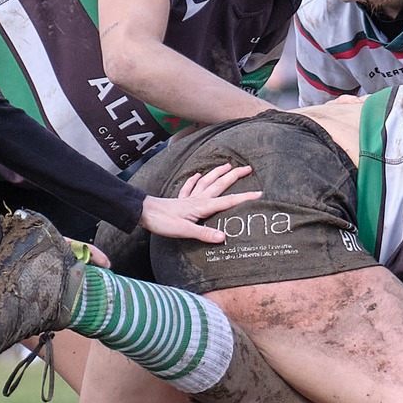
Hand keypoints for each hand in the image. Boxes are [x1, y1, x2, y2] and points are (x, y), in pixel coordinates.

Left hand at [140, 164, 259, 243]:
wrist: (143, 213)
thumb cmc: (162, 222)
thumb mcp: (184, 231)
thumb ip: (204, 233)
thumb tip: (224, 237)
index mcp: (202, 206)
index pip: (228, 201)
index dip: (245, 198)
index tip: (259, 194)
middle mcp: (197, 199)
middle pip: (220, 185)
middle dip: (235, 176)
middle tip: (248, 168)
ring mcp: (188, 198)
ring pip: (207, 182)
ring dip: (218, 173)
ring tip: (228, 165)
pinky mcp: (179, 200)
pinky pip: (189, 187)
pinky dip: (194, 180)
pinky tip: (197, 175)